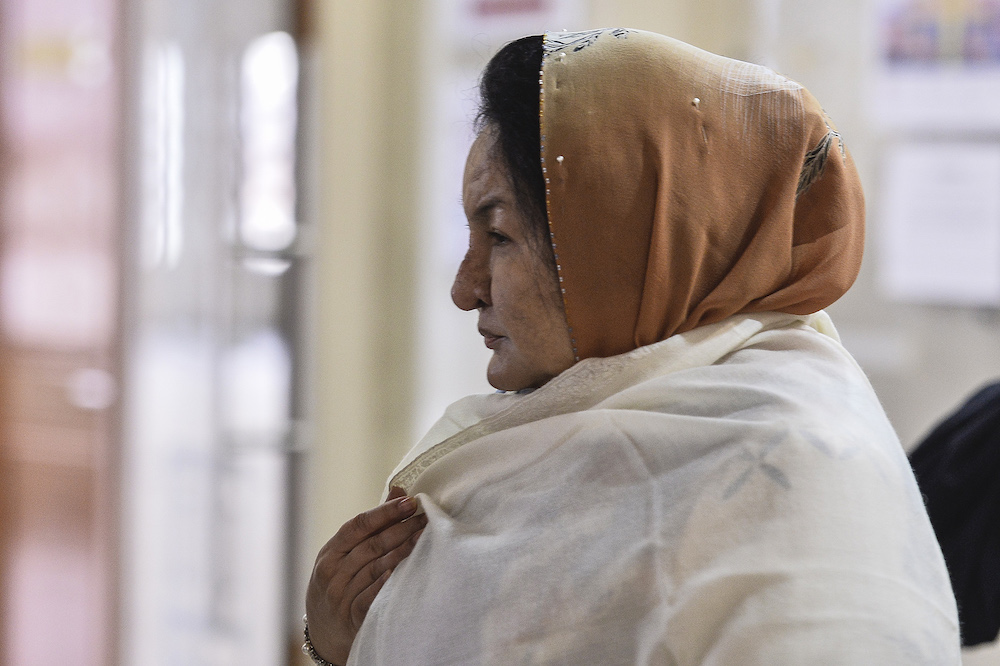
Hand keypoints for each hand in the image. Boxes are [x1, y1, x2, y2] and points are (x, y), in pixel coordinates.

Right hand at [305, 487, 426, 664]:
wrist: (323, 634)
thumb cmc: (340, 584)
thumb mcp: (344, 556)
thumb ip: (371, 524)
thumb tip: (398, 489)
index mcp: (330, 553)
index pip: (357, 526)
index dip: (384, 512)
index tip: (410, 501)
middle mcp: (332, 573)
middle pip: (370, 545)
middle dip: (400, 529)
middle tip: (425, 518)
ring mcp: (340, 596)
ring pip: (374, 568)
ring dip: (401, 551)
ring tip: (423, 538)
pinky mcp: (352, 617)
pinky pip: (371, 596)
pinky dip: (387, 583)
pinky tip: (404, 570)